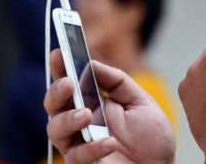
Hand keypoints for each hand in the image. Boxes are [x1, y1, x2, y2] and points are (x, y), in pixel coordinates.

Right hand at [44, 49, 174, 162]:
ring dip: (68, 119)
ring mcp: (79, 144)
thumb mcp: (141, 103)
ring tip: (86, 115)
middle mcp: (81, 122)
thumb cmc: (151, 138)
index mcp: (93, 103)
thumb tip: (92, 63)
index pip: (71, 83)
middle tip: (69, 84)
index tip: (58, 52)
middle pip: (54, 105)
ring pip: (55, 130)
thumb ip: (118, 82)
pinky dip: (92, 147)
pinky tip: (109, 142)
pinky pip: (76, 156)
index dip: (61, 68)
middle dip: (56, 91)